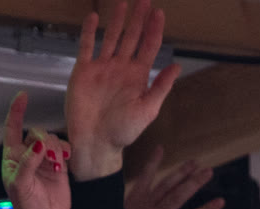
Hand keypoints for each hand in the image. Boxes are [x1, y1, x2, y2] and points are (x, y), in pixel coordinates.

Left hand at [1, 91, 71, 208]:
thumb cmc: (27, 206)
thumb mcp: (21, 185)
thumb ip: (28, 163)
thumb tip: (39, 143)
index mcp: (12, 157)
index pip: (12, 128)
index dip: (17, 111)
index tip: (23, 96)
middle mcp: (27, 155)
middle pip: (36, 133)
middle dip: (44, 141)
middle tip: (50, 158)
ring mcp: (44, 159)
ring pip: (51, 139)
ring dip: (56, 149)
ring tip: (57, 166)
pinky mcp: (59, 165)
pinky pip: (63, 148)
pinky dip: (65, 151)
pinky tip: (66, 161)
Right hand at [64, 0, 180, 179]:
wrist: (96, 143)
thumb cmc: (124, 131)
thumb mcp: (148, 110)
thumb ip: (161, 87)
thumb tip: (176, 66)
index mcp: (138, 76)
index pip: (149, 47)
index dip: (154, 30)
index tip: (159, 12)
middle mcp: (121, 68)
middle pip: (132, 37)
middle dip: (138, 19)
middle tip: (144, 0)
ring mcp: (102, 68)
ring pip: (111, 37)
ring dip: (117, 20)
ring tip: (123, 2)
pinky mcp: (83, 71)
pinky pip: (86, 47)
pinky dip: (89, 32)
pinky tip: (94, 17)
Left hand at [125, 145, 219, 208]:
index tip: (220, 201)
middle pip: (176, 197)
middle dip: (194, 183)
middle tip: (209, 171)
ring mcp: (143, 205)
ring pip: (165, 185)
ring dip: (181, 172)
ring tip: (196, 163)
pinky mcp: (134, 196)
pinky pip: (144, 177)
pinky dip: (151, 162)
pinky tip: (160, 148)